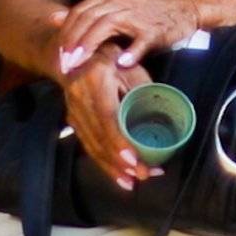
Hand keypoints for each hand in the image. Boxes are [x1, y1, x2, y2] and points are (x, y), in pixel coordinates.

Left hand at [51, 0, 199, 77]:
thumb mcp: (114, 11)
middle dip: (73, 41)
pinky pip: (141, 40)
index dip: (66, 32)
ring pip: (108, 25)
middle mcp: (122, 0)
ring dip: (91, 45)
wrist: (183, 11)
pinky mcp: (156, 29)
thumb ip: (86, 15)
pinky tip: (121, 63)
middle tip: (64, 62)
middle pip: (89, 18)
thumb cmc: (145, 16)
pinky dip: (131, 51)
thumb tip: (54, 18)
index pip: (79, 11)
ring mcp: (139, 14)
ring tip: (80, 63)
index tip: (58, 53)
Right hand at [60, 53, 151, 192]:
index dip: (119, 141)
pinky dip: (104, 162)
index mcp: (95, 79)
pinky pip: (87, 145)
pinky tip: (118, 176)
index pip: (107, 117)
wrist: (79, 54)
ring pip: (92, 145)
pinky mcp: (72, 120)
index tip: (134, 160)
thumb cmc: (115, 59)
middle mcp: (78, 97)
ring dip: (113, 167)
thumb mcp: (132, 68)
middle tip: (143, 175)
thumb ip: (143, 91)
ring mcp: (72, 110)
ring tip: (134, 181)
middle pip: (99, 136)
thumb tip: (162, 118)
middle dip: (121, 162)